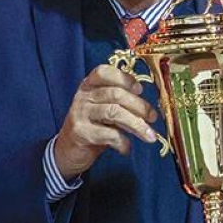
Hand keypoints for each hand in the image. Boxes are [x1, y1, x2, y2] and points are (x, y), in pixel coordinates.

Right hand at [54, 64, 158, 178]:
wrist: (69, 150)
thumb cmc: (93, 126)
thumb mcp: (104, 108)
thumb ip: (121, 101)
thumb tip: (148, 104)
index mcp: (89, 85)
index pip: (104, 72)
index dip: (124, 78)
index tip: (140, 89)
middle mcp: (83, 96)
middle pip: (116, 94)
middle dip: (139, 106)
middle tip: (153, 118)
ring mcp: (80, 113)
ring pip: (114, 112)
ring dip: (136, 125)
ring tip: (149, 136)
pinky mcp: (81, 132)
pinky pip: (108, 134)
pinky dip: (122, 142)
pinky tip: (126, 148)